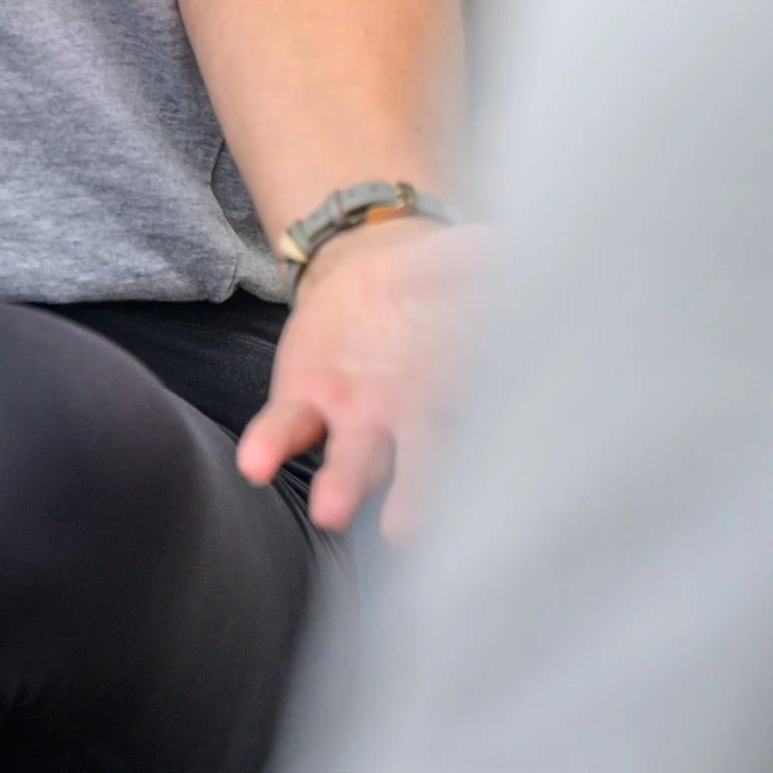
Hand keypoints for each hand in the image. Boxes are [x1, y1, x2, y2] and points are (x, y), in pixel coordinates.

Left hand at [238, 213, 482, 539]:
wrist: (375, 269)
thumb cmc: (442, 280)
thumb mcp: (471, 261)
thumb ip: (490, 260)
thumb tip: (517, 246)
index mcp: (459, 392)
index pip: (474, 435)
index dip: (477, 464)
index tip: (484, 491)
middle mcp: (410, 420)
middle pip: (417, 465)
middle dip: (415, 495)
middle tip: (407, 527)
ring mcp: (355, 415)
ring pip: (351, 459)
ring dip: (341, 485)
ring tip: (331, 510)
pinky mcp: (304, 397)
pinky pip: (286, 427)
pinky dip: (271, 446)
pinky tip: (255, 463)